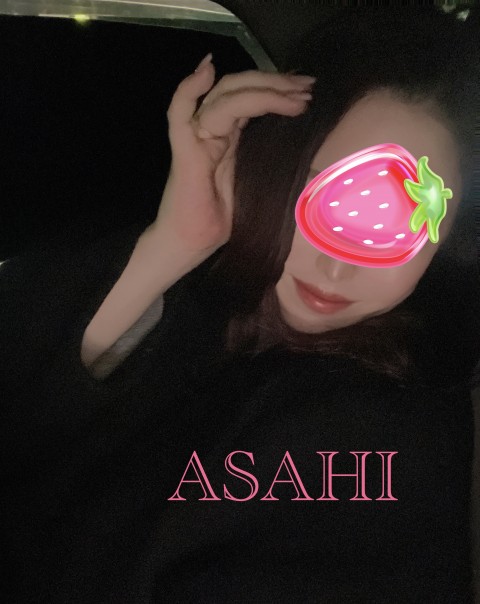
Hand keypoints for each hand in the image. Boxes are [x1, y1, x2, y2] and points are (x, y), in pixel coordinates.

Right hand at [151, 53, 314, 256]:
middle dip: (276, 83)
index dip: (279, 91)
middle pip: (240, 89)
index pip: (252, 99)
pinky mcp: (185, 151)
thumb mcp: (264, 190)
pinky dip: (188, 90)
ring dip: (259, 88)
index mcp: (231, 137)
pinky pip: (179, 115)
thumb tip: (320, 167)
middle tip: (308, 86)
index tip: (309, 92)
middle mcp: (214, 130)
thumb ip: (282, 171)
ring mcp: (198, 137)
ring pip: (223, 97)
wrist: (192, 245)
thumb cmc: (224, 222)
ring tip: (294, 91)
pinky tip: (206, 70)